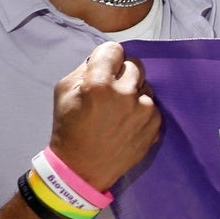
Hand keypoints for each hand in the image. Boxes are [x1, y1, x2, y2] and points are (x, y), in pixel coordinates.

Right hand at [50, 42, 160, 193]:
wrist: (82, 169)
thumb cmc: (69, 128)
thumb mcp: (64, 91)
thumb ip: (84, 69)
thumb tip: (104, 59)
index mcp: (99, 83)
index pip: (114, 49)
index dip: (106, 57)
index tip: (103, 66)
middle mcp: (126, 94)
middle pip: (134, 64)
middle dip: (121, 73)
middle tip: (110, 89)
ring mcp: (144, 110)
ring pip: (145, 85)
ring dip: (133, 91)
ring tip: (118, 110)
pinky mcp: (156, 124)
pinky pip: (152, 105)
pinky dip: (141, 109)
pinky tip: (127, 122)